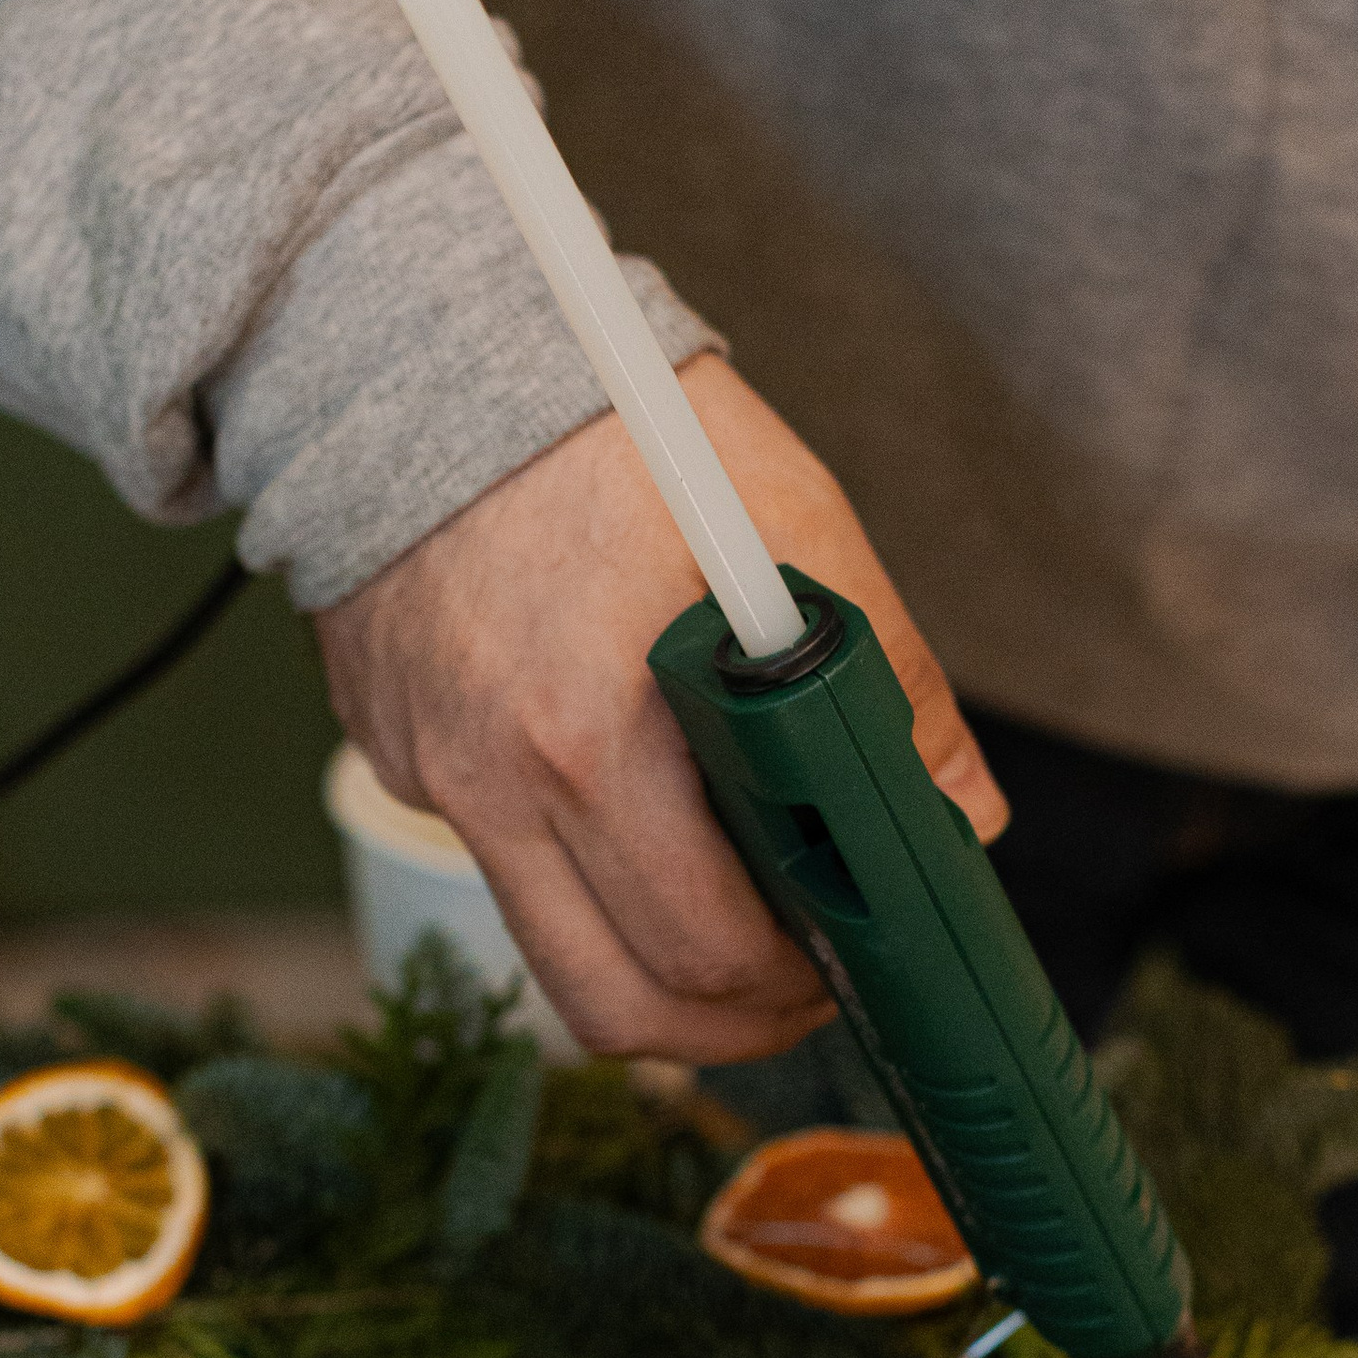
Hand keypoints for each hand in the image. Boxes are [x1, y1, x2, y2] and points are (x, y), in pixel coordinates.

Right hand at [314, 355, 1002, 1059]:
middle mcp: (496, 786)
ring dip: (655, 982)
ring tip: (729, 941)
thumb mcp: (787, 519)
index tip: (844, 969)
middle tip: (799, 983)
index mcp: (593, 740)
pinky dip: (579, 872)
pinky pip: (498, 863)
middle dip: (733, 1020)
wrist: (409, 337)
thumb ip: (885, 675)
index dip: (793, 990)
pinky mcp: (398, 754)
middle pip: (622, 1005)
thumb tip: (959, 810)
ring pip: (553, 965)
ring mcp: (432, 779)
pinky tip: (632, 805)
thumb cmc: (610, 417)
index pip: (705, 951)